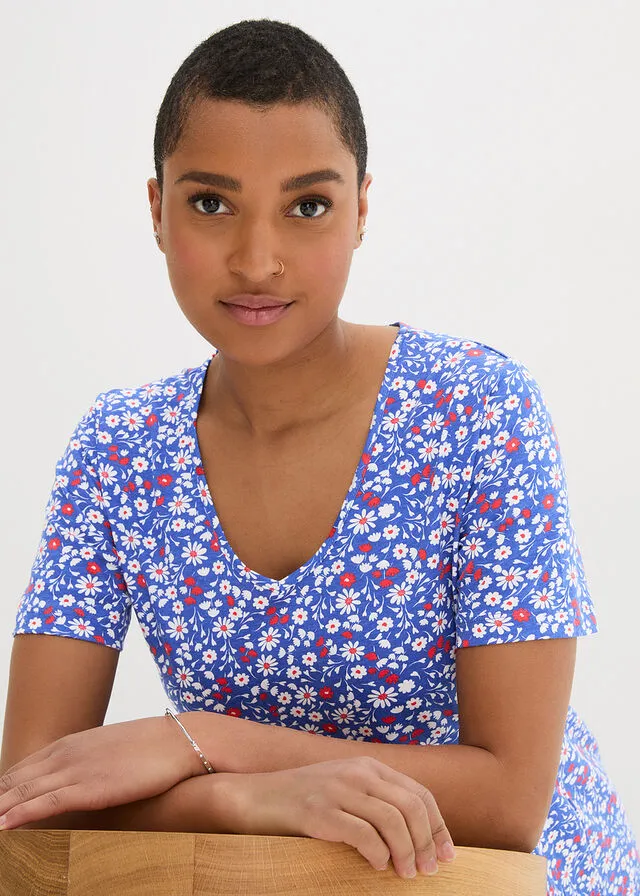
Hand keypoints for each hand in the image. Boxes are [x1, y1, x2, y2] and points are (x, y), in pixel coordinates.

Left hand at [0, 714, 205, 829]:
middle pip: (13, 780)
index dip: (1, 789)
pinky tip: (2, 825)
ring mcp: (75, 770)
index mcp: (69, 743)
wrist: (179, 740)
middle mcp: (65, 754)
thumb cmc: (151, 746)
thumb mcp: (110, 750)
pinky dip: (18, 815)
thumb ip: (87, 762)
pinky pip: (44, 803)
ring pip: (21, 792)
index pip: (20, 768)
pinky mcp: (88, 788)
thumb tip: (80, 780)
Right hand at [229, 757, 455, 878]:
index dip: (438, 826)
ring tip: (407, 873)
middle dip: (428, 842)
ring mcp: (338, 790)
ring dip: (407, 853)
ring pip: (393, 821)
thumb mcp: (345, 788)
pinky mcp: (320, 812)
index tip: (446, 854)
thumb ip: (375, 799)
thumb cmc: (303, 800)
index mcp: (368, 766)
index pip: (419, 794)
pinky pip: (364, 835)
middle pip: (412, 807)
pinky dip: (378, 855)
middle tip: (428, 870)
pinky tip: (378, 866)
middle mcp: (357, 773)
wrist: (256, 796)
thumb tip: (415, 832)